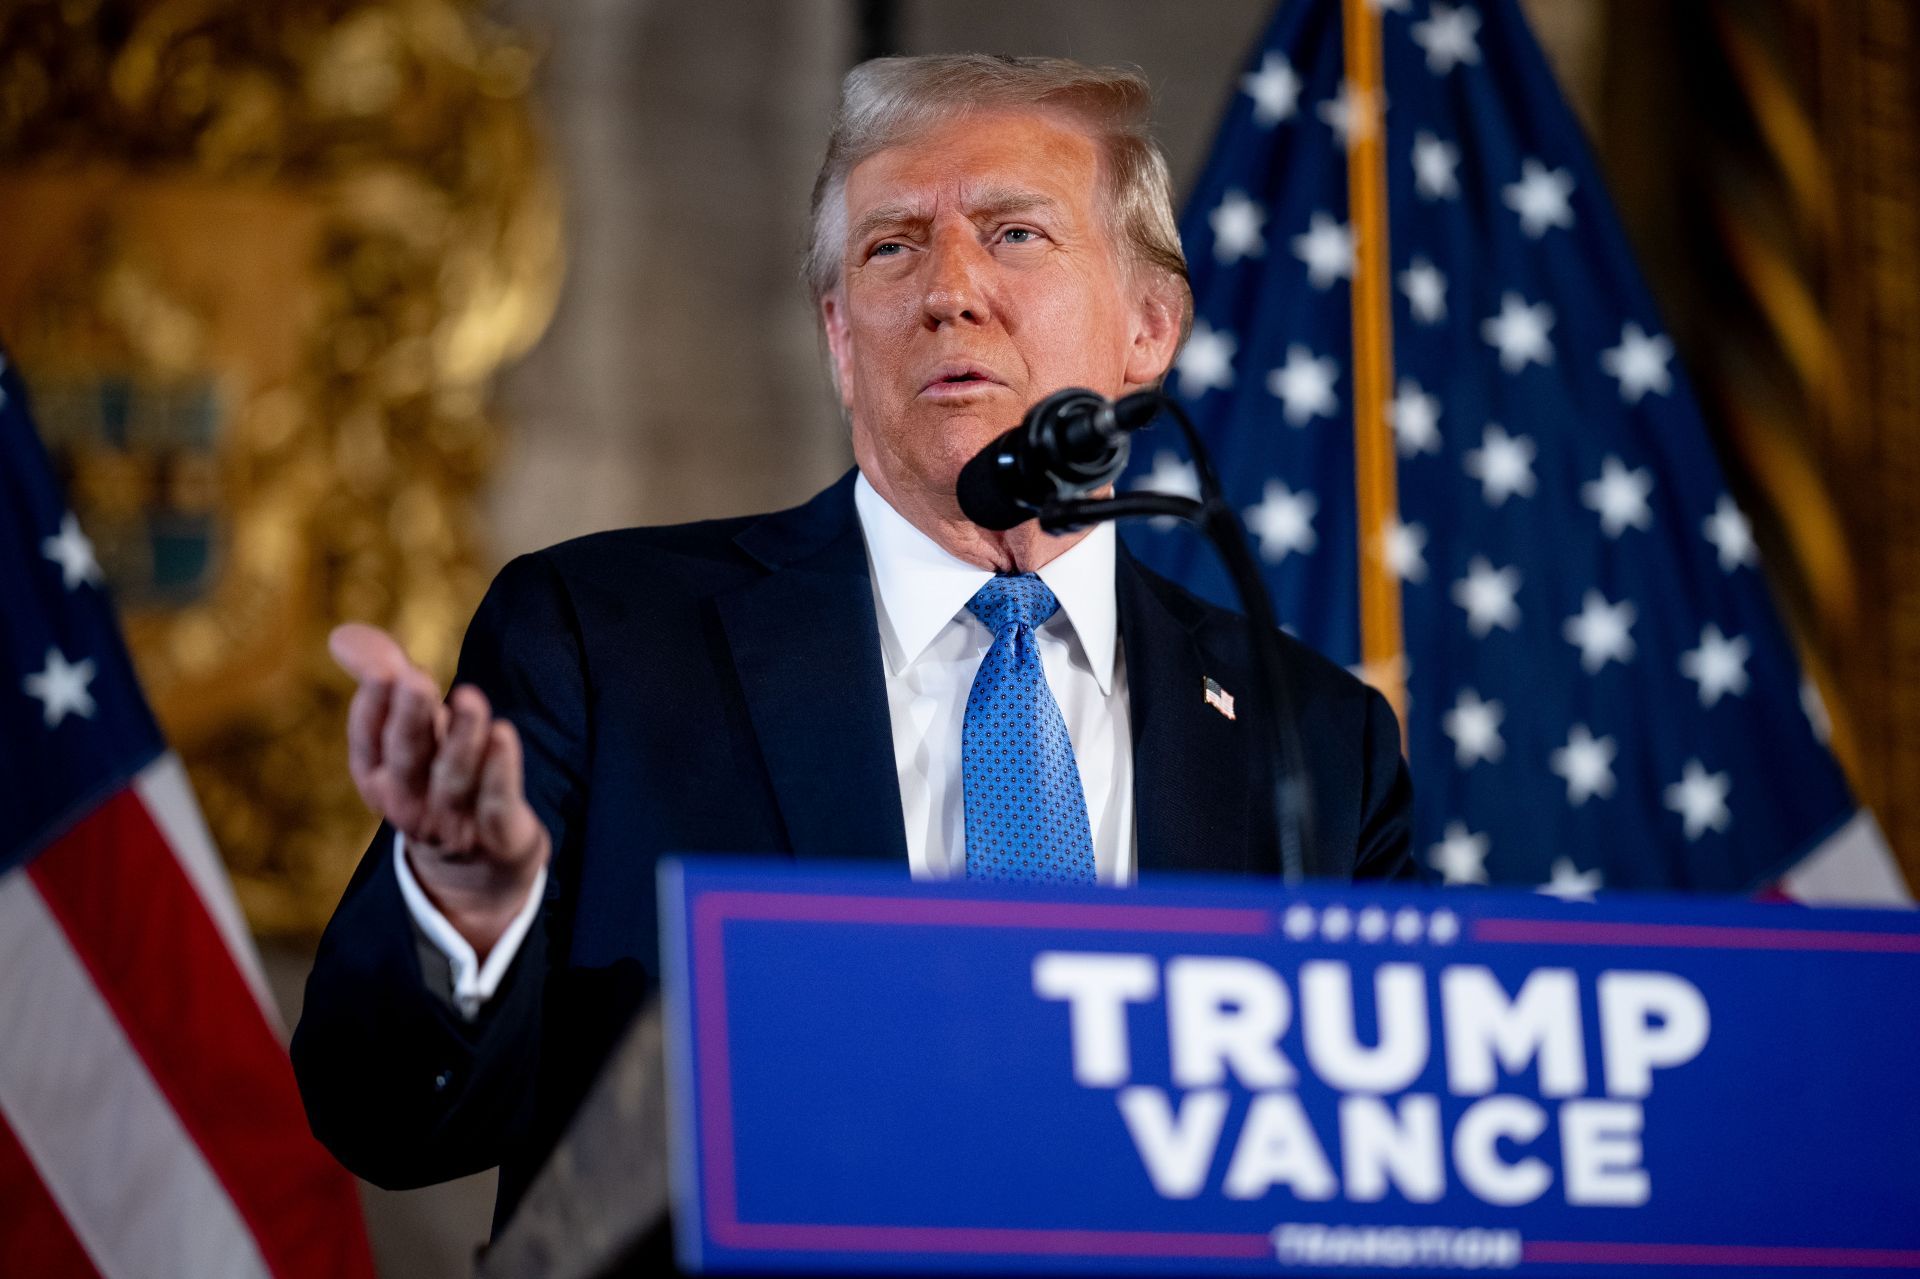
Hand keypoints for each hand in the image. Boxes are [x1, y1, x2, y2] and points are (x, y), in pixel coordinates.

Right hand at [329, 623, 550, 957]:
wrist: (476, 867)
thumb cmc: (434, 779)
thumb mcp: (407, 732)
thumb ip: (383, 678)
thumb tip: (342, 633)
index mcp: (378, 777)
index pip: (367, 741)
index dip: (374, 708)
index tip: (384, 672)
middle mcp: (408, 801)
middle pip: (407, 758)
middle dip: (410, 719)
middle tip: (415, 678)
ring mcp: (452, 822)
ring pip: (454, 778)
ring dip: (461, 738)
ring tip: (470, 697)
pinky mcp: (496, 833)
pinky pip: (496, 801)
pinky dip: (500, 771)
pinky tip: (505, 734)